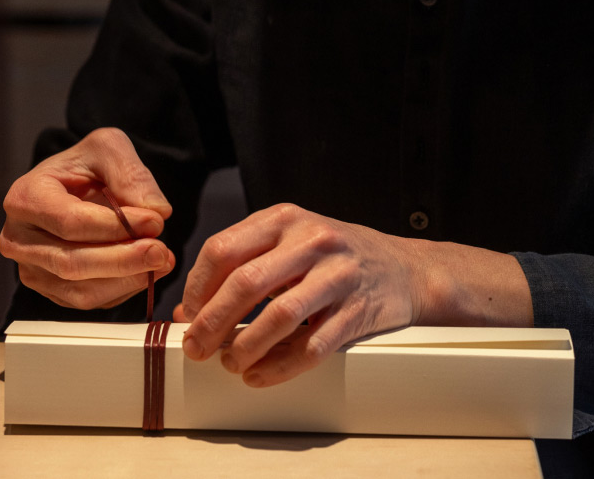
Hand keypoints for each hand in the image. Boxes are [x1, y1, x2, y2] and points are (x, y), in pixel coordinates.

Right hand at [0, 127, 177, 309]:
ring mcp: (31, 270)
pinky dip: (121, 290)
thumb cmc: (86, 167)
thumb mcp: (108, 149)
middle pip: (72, 262)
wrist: (74, 188)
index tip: (155, 222)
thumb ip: (130, 174)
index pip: (70, 222)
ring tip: (162, 261)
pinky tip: (146, 271)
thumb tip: (157, 211)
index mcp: (25, 198)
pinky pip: (88, 301)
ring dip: (127, 280)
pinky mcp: (50, 291)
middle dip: (123, 260)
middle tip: (162, 251)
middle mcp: (18, 239)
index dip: (115, 226)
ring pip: (81, 291)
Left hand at [175, 203, 533, 387]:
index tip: (189, 315)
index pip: (223, 249)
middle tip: (196, 349)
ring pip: (281, 316)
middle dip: (213, 322)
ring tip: (231, 364)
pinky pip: (314, 345)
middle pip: (246, 282)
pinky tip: (261, 375)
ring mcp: (338, 274)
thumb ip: (242, 267)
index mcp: (284, 218)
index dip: (198, 287)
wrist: (403, 269)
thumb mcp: (288, 244)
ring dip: (247, 347)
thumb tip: (190, 311)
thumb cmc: (332, 258)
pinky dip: (281, 366)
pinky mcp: (359, 310)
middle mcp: (311, 240)